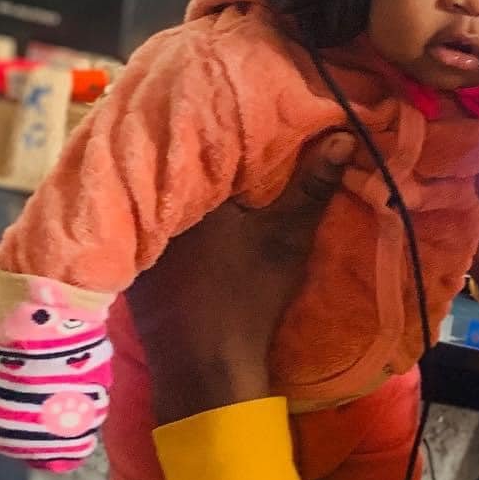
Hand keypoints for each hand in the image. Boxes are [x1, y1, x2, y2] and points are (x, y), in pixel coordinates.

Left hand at [130, 132, 353, 424]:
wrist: (206, 369)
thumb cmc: (247, 299)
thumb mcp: (285, 238)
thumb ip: (312, 187)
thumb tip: (346, 137)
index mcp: (184, 191)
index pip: (202, 138)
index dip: (223, 122)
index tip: (243, 110)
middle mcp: (148, 206)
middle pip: (179, 163)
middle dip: (204, 147)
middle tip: (231, 128)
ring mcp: (135, 236)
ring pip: (164, 191)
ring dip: (187, 181)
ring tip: (213, 158)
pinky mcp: (132, 261)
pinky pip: (153, 218)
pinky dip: (173, 211)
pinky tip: (194, 208)